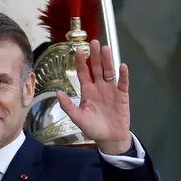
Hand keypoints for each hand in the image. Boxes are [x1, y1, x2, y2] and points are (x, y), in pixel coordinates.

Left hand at [55, 39, 131, 154]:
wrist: (109, 138)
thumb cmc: (93, 128)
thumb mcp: (77, 117)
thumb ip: (68, 106)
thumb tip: (58, 93)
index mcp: (87, 91)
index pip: (83, 73)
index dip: (80, 62)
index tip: (76, 50)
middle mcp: (99, 87)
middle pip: (96, 68)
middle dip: (94, 55)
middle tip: (93, 42)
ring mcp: (111, 90)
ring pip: (109, 72)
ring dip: (107, 60)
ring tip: (106, 49)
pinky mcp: (122, 96)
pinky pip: (122, 83)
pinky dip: (123, 75)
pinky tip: (122, 66)